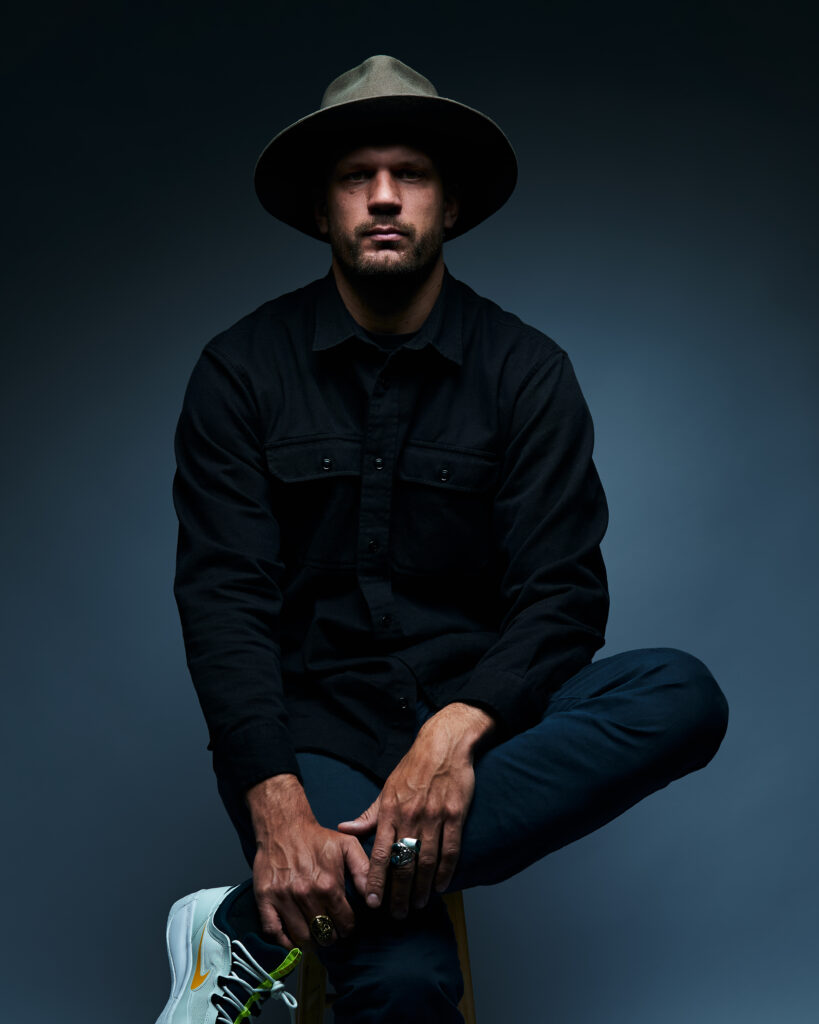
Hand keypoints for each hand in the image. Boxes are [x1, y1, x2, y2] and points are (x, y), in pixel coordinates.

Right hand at [246, 774, 369, 951]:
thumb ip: (364, 871)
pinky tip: (293, 938)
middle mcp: (306, 894)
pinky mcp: (265, 899)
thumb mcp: (348, 846)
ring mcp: (283, 898)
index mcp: (328, 884)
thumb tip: (373, 899)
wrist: (284, 826)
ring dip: (311, 941)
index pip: (344, 923)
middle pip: (324, 934)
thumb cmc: (317, 838)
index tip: (346, 925)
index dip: (348, 927)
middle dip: (331, 935)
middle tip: (331, 930)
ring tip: (316, 934)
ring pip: (301, 938)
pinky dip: (284, 942)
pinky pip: (274, 933)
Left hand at [337, 702, 494, 917]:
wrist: (443, 745)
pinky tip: (441, 886)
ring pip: (427, 861)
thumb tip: (345, 828)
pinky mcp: (455, 814)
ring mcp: (434, 816)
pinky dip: (446, 871)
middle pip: (403, 863)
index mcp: (390, 810)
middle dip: (399, 893)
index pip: (379, 853)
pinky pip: (450, 849)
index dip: (375, 880)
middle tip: (398, 914)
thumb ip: (369, 814)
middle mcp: (410, 816)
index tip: (372, 902)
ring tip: (418, 904)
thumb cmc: (413, 768)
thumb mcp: (387, 788)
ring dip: (422, 887)